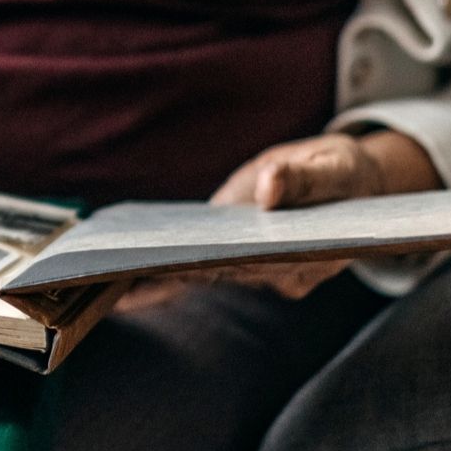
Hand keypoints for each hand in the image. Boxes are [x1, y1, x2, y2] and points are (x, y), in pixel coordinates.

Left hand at [115, 129, 441, 307]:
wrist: (352, 183)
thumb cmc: (345, 175)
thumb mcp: (334, 168)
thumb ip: (304, 179)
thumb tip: (269, 189)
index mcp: (301, 259)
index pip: (244, 265)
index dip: (200, 268)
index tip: (158, 271)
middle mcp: (274, 274)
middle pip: (212, 276)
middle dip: (161, 279)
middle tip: (109, 281)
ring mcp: (253, 267)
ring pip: (199, 276)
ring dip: (152, 279)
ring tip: (98, 277)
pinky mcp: (235, 253)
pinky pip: (196, 266)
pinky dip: (161, 268)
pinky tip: (119, 271)